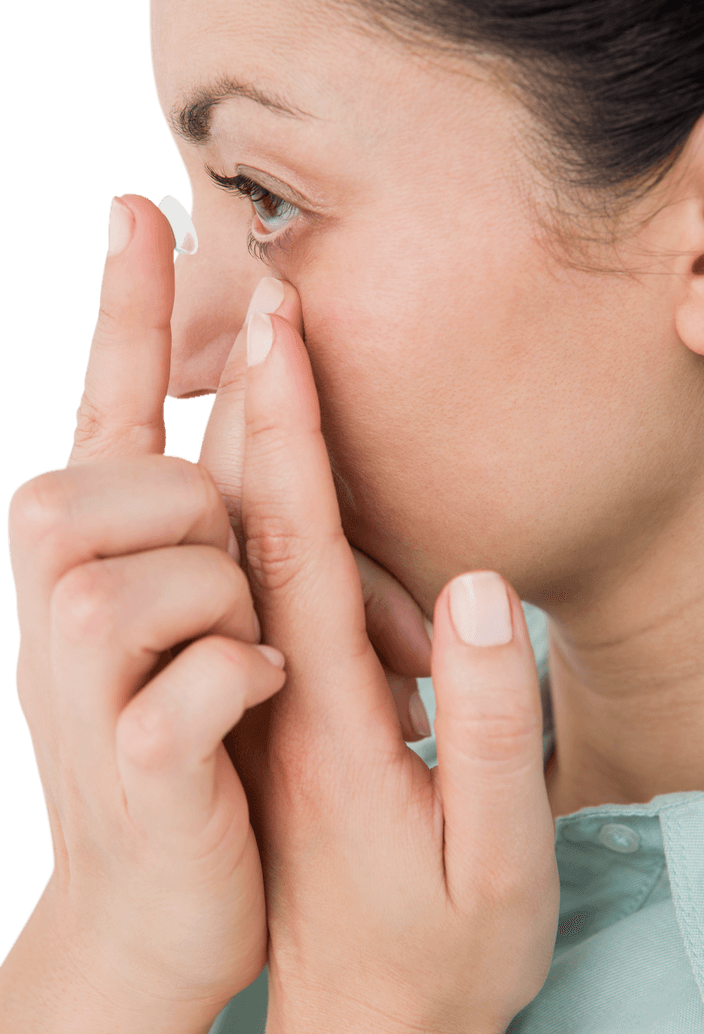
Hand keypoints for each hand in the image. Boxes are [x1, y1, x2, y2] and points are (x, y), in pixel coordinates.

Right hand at [6, 195, 287, 1024]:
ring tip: (227, 672)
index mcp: (86, 545)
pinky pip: (218, 668)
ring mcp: (78, 673)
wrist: (159, 899)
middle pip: (168, 483)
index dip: (129, 304)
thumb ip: (195, 519)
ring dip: (235, 621)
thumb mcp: (182, 612)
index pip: (107, 399)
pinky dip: (244, 685)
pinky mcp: (131, 752)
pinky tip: (237, 711)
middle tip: (214, 616)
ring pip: (193, 569)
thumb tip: (237, 409)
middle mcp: (55, 587)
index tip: (140, 208)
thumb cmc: (189, 735)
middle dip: (216, 540)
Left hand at [205, 284, 560, 1033]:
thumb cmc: (441, 950)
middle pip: (261, 528)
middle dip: (255, 405)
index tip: (275, 326)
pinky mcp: (292, 715)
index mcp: (328, 716)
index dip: (285, 429)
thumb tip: (472, 584)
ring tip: (270, 350)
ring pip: (266, 558)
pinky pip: (281, 597)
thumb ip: (486, 724)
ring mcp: (282, 700)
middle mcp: (286, 691)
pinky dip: (281, 514)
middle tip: (255, 295)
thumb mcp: (494, 860)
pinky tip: (294, 471)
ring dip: (264, 449)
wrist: (367, 1023)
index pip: (296, 542)